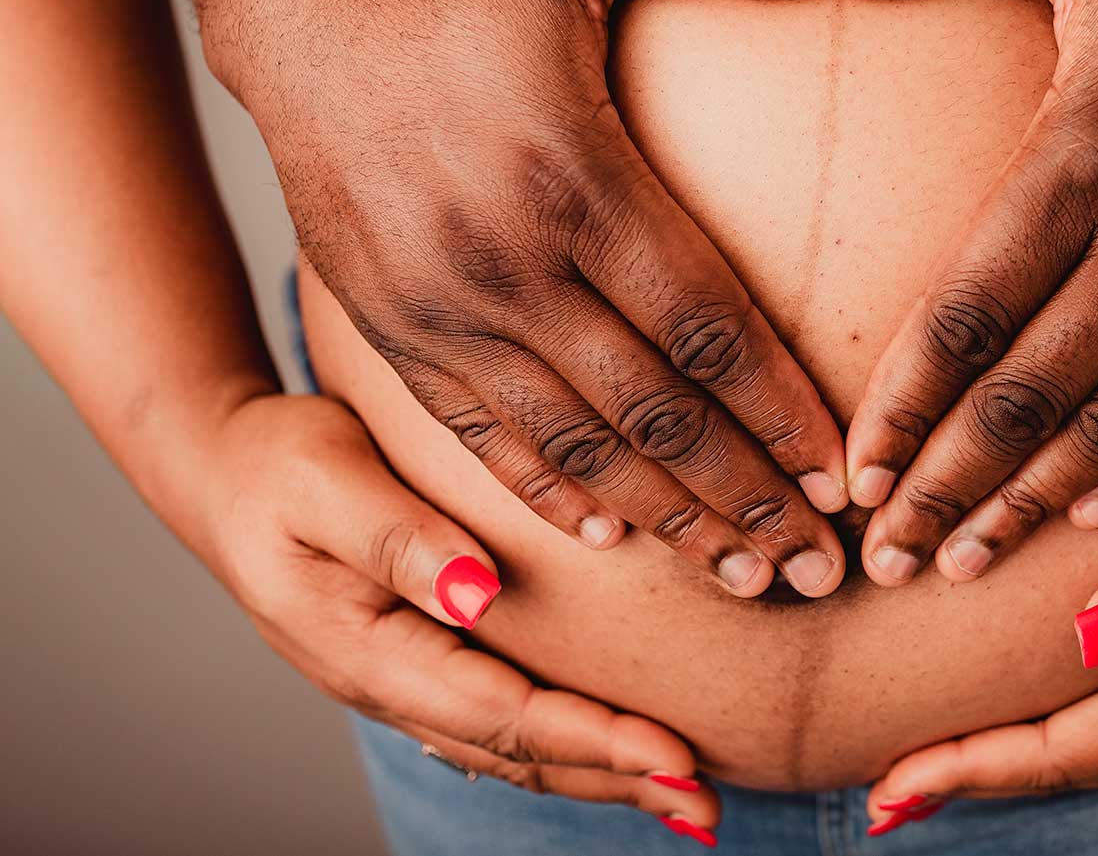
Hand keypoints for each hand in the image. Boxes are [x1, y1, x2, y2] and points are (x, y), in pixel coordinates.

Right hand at [195, 393, 722, 835]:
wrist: (224, 473)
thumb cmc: (275, 465)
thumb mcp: (323, 479)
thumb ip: (396, 535)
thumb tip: (478, 593)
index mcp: (368, 650)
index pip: (499, 712)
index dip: (592, 737)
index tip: (673, 754)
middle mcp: (392, 682)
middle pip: (518, 752)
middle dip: (617, 779)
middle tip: (704, 803)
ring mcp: (407, 679)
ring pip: (514, 750)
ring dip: (600, 774)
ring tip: (684, 796)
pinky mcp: (424, 659)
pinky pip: (502, 721)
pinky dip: (565, 743)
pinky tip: (616, 753)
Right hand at [206, 0, 847, 596]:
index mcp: (572, 170)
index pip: (707, 324)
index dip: (783, 412)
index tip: (843, 476)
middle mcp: (505, 258)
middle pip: (653, 411)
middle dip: (747, 500)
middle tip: (821, 571)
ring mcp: (439, 306)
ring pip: (574, 445)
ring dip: (666, 521)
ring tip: (741, 576)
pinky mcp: (389, 328)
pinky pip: (480, 435)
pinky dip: (548, 494)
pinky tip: (611, 537)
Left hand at [859, 448, 1097, 830]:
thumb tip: (1088, 629)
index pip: (1066, 747)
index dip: (975, 767)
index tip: (895, 784)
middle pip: (1059, 761)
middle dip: (967, 776)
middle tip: (878, 791)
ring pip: (1077, 742)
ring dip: (1000, 756)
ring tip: (925, 761)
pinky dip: (1045, 723)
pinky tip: (1012, 709)